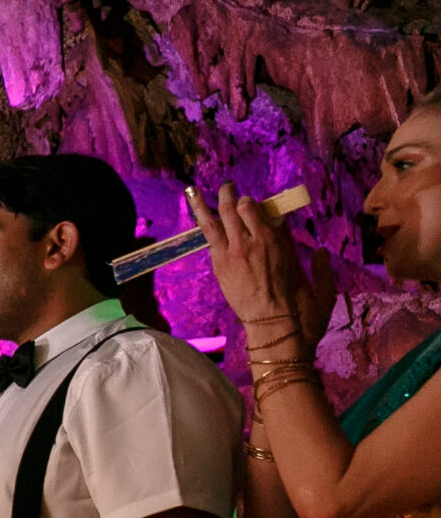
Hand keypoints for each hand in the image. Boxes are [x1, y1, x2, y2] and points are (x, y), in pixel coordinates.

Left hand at [189, 183, 337, 354]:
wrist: (275, 331)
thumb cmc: (303, 312)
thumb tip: (320, 252)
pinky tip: (196, 212)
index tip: (253, 204)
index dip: (256, 204)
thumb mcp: (322, 287)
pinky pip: (210, 239)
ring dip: (206, 203)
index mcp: (278, 240)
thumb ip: (321, 267)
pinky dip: (202, 223)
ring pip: (216, 220)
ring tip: (195, 191)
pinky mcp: (220, 267)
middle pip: (237, 208)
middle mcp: (254, 241)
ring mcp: (233, 254)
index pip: (261, 210)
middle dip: (231, 194)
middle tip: (228, 187)